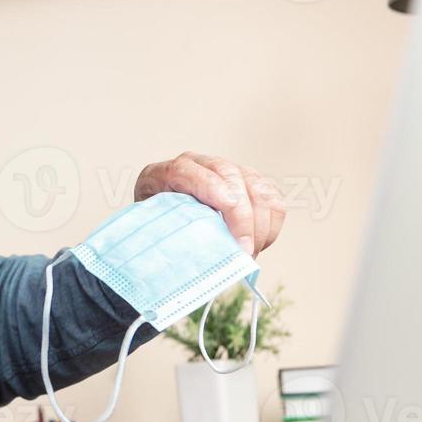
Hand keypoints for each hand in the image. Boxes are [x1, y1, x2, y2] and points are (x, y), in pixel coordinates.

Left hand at [134, 152, 286, 256]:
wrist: (161, 215)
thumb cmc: (156, 225)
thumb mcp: (150, 229)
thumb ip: (165, 234)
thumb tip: (190, 257)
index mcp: (167, 173)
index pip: (196, 176)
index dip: (220, 203)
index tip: (232, 235)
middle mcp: (200, 164)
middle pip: (232, 179)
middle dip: (244, 220)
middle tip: (245, 253)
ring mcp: (227, 169)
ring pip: (257, 188)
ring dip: (261, 225)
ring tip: (251, 253)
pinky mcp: (248, 180)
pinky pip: (272, 198)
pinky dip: (271, 223)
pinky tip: (260, 243)